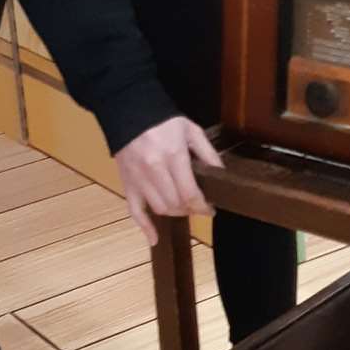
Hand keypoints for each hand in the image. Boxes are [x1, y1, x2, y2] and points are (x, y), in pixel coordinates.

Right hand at [116, 115, 223, 246]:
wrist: (128, 110)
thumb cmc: (163, 120)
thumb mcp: (191, 130)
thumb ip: (207, 153)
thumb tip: (221, 174)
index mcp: (173, 156)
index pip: (190, 193)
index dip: (203, 206)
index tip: (211, 209)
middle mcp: (154, 170)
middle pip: (176, 204)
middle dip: (191, 209)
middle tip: (198, 205)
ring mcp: (138, 179)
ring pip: (160, 209)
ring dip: (175, 213)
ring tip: (182, 206)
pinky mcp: (127, 183)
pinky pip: (134, 210)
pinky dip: (144, 227)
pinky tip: (154, 239)